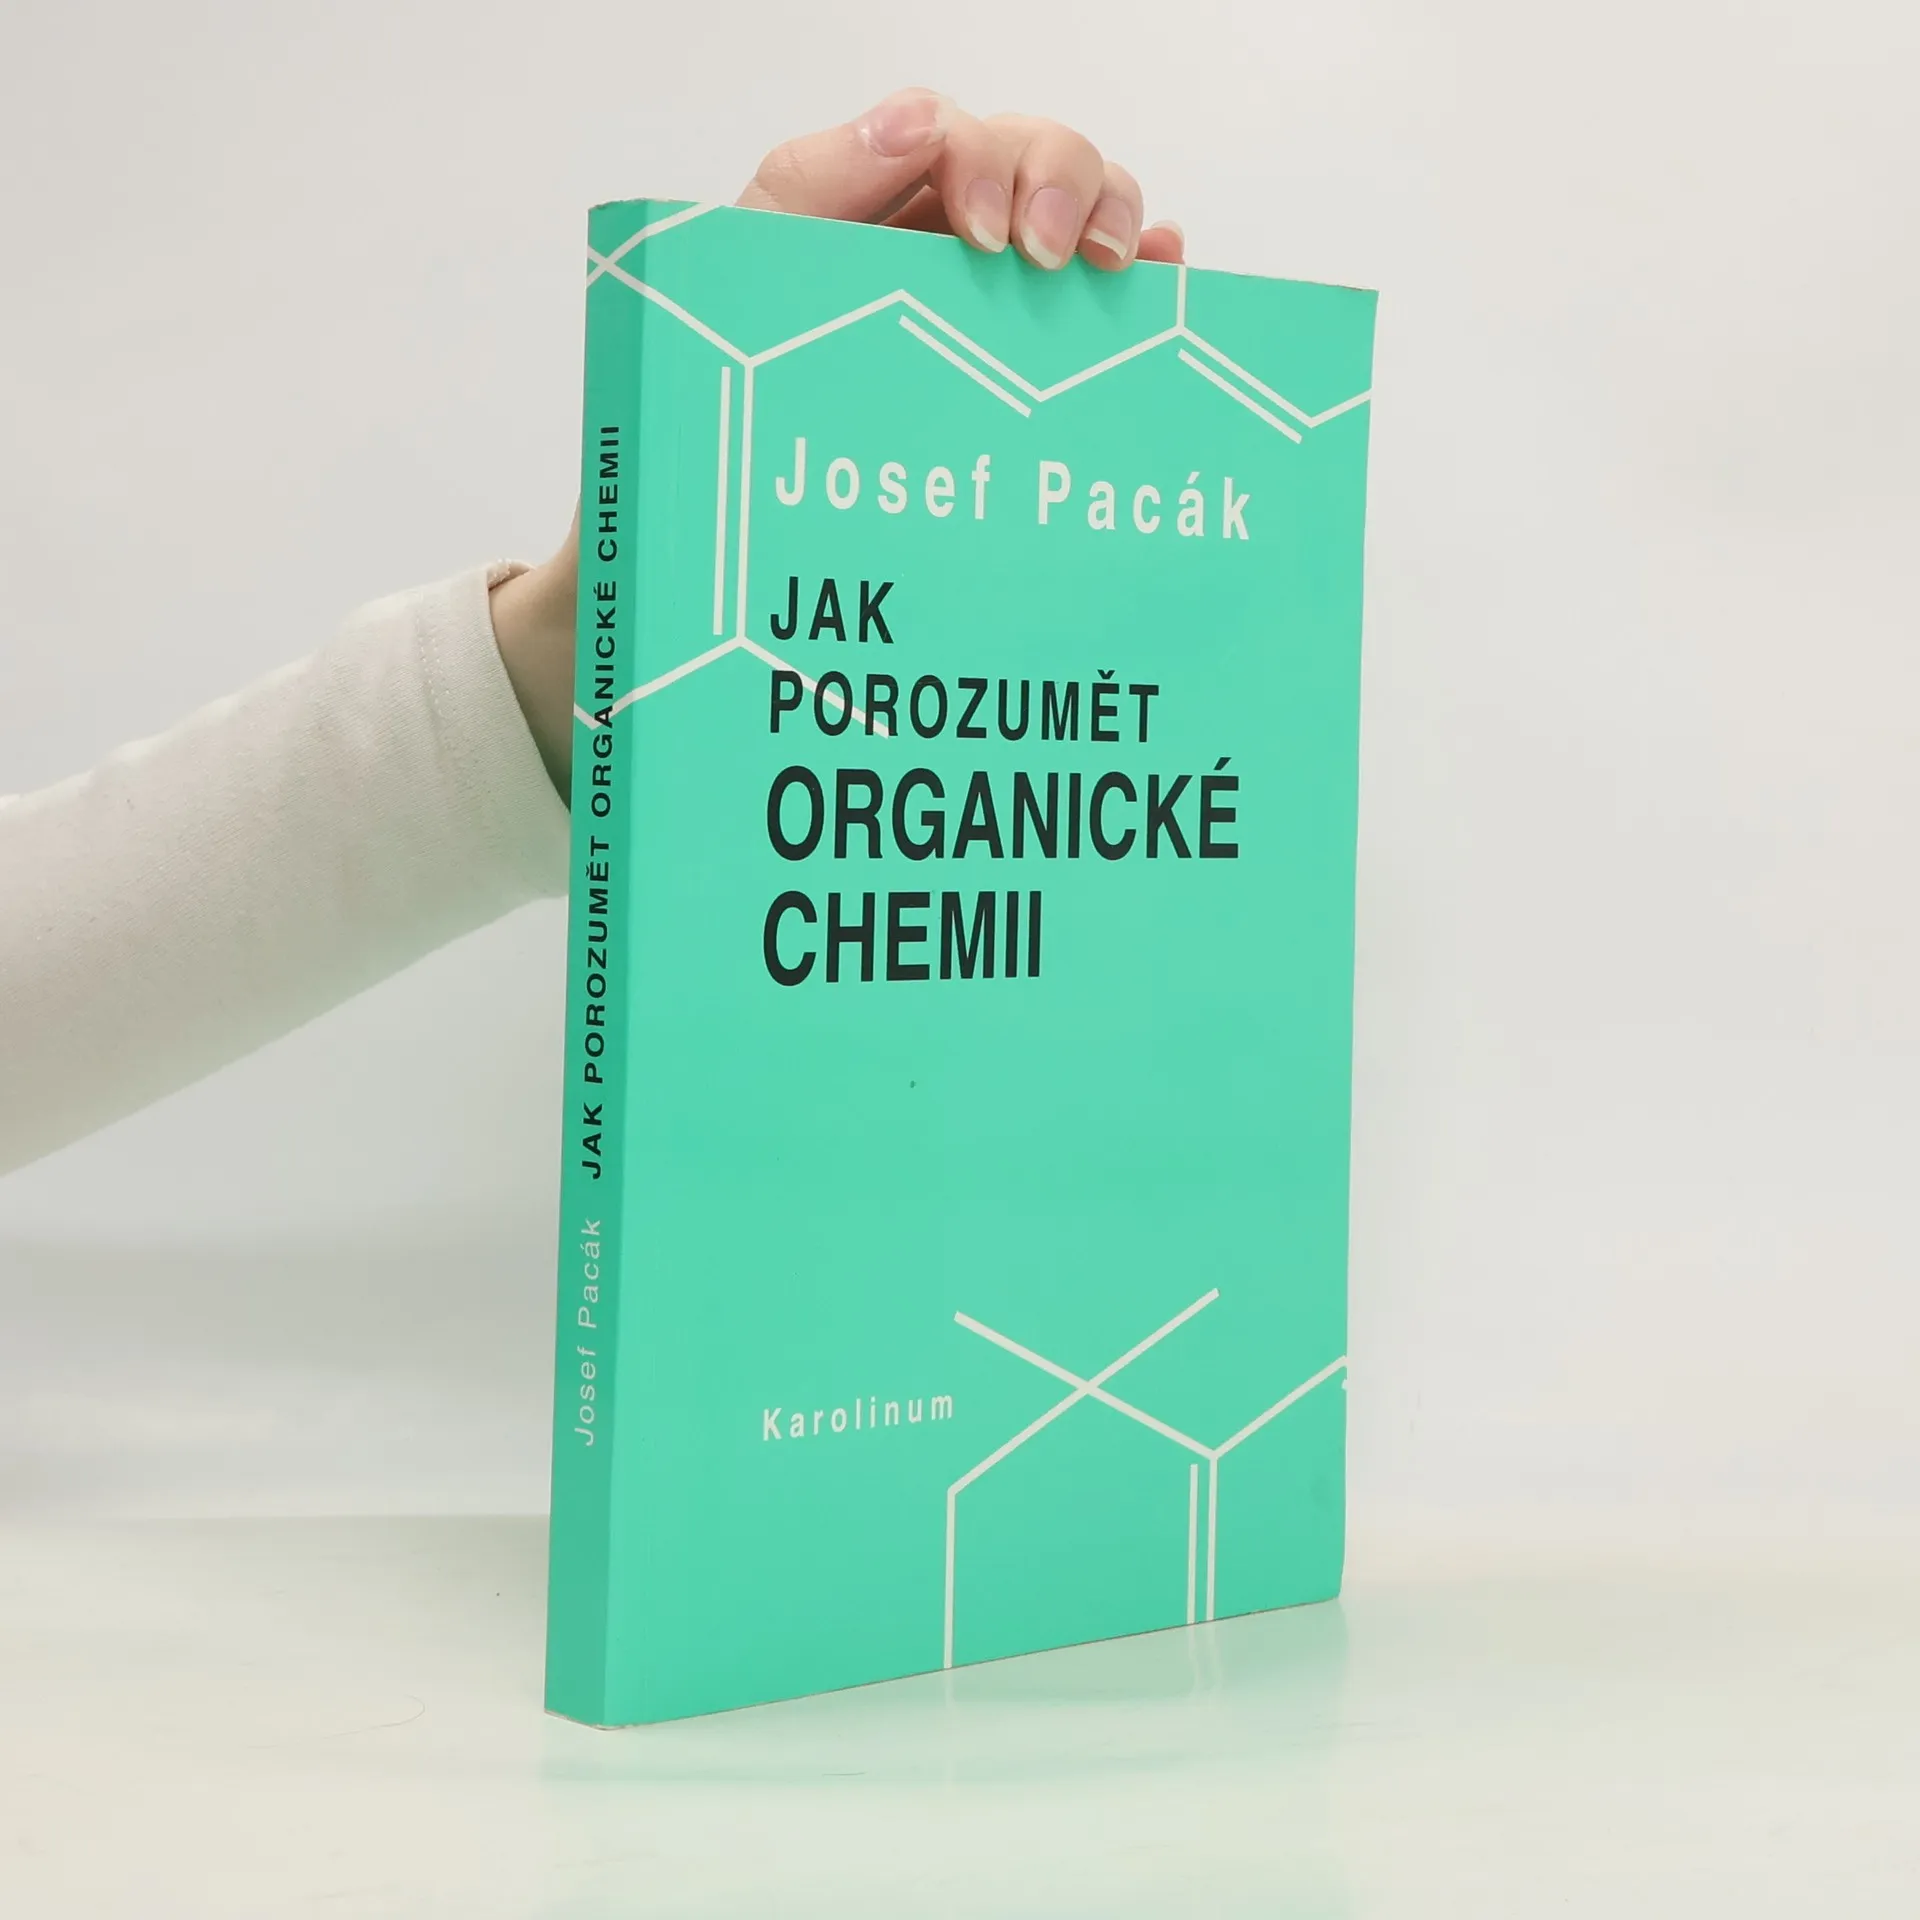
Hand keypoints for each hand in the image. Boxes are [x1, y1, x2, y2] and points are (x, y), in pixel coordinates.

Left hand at [492, 90, 1181, 791]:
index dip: (990, 158)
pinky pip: (1100, 300)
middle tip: (1054, 260)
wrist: (717, 578)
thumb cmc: (710, 442)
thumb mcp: (730, 303)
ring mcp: (984, 313)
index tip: (990, 241)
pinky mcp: (1027, 379)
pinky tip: (1159, 281)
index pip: (948, 135)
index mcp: (861, 222)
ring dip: (1113, 212)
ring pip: (1080, 212)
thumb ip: (805, 191)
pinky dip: (1146, 272)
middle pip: (1030, 156)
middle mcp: (930, 253)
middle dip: (1064, 178)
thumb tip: (918, 120)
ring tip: (1115, 270)